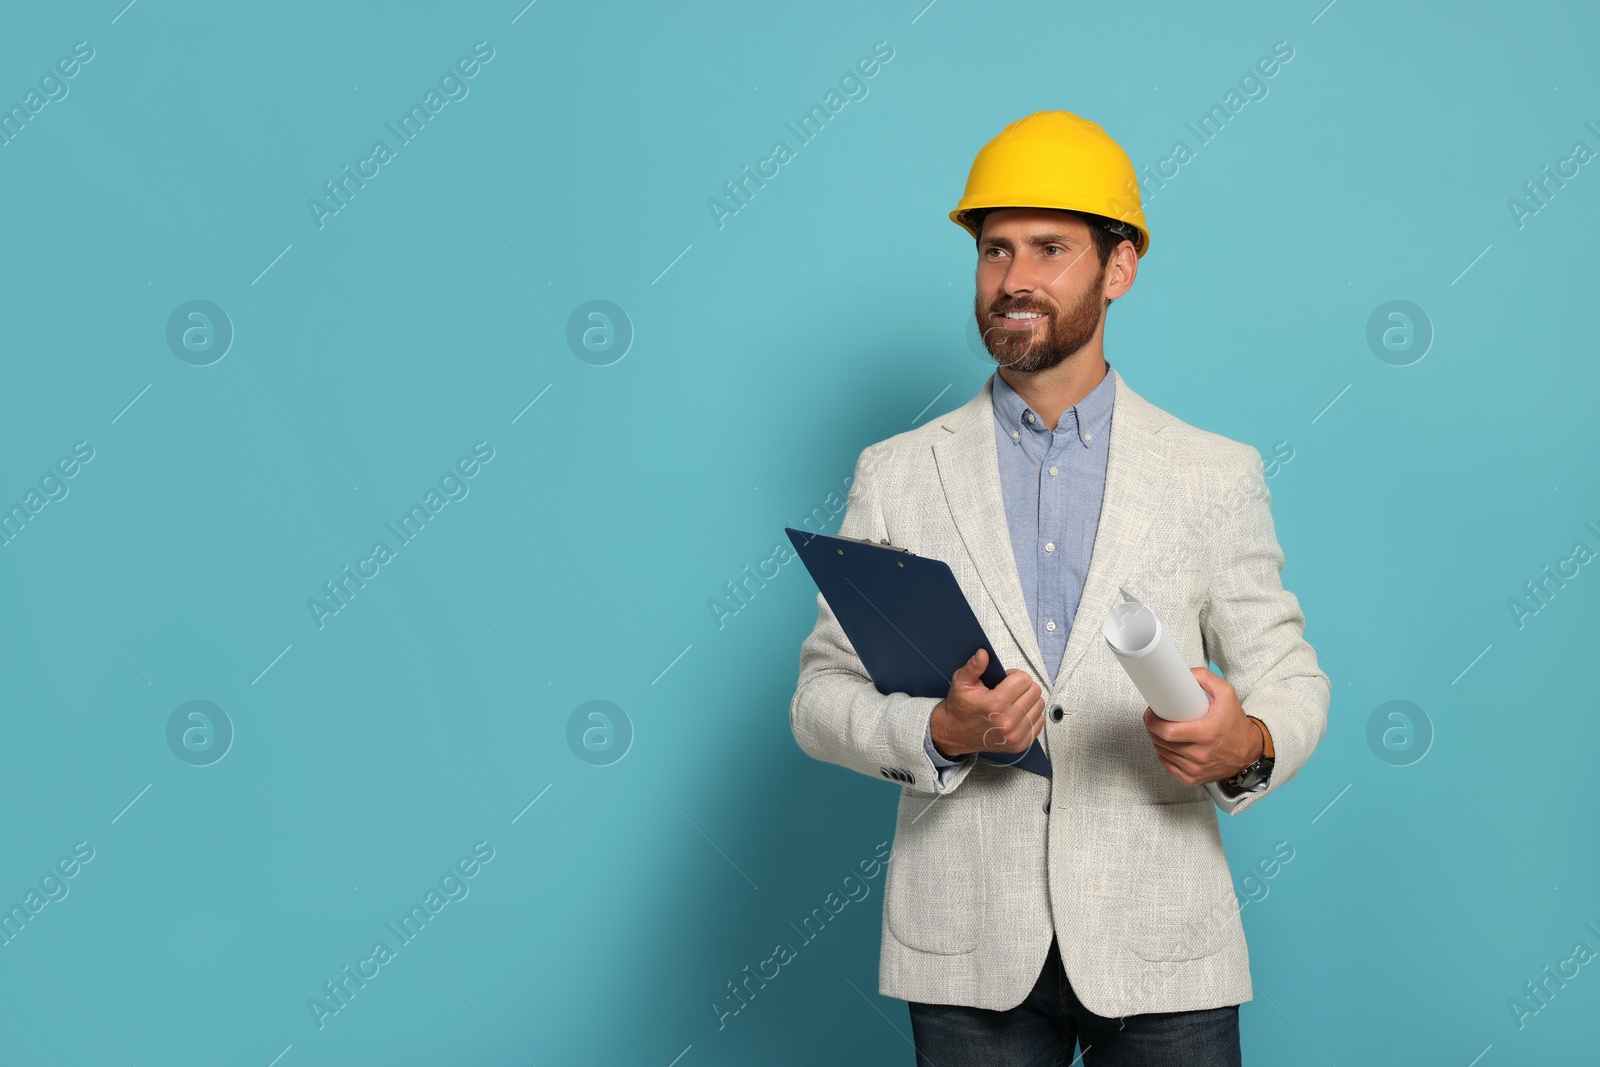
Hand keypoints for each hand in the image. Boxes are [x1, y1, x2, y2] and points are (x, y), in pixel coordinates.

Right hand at [930, 648, 1043, 757]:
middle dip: (1023, 686)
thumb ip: (974, 667)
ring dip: (1028, 700)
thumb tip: (983, 654)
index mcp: (994, 705)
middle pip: (1034, 691)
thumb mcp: (961, 683)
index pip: (1024, 680)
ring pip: (1039, 705)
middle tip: (1010, 689)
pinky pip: (1039, 721)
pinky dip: (1031, 714)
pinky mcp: (1021, 743)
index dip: (1015, 675)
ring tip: (1013, 701)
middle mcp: (1007, 722)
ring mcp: (1015, 735)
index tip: (1006, 679)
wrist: (956, 734)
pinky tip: (1017, 713)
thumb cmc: (960, 708)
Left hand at [1142, 667, 1261, 785]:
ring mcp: (1195, 769)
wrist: (1249, 751)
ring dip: (1157, 740)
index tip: (1151, 713)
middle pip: (1161, 741)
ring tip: (1163, 728)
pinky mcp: (1192, 778)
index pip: (1169, 732)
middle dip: (1153, 727)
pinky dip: (1163, 754)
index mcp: (1207, 734)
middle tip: (1156, 717)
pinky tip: (1168, 745)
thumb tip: (1184, 673)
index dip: (1153, 722)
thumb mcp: (1226, 694)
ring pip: (1162, 752)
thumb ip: (1205, 678)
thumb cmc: (1235, 723)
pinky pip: (1167, 765)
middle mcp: (1201, 755)